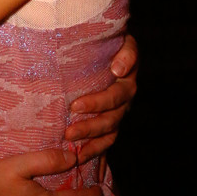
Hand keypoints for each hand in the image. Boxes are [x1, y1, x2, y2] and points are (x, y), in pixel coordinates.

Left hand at [64, 33, 137, 161]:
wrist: (108, 47)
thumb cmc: (109, 41)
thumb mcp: (122, 40)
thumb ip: (126, 52)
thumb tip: (119, 69)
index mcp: (128, 78)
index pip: (116, 95)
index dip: (98, 102)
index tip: (76, 106)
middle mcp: (125, 98)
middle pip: (111, 117)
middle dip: (90, 125)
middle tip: (69, 130)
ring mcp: (119, 111)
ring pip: (109, 131)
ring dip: (90, 138)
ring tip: (69, 140)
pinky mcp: (111, 121)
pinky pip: (106, 141)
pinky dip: (93, 150)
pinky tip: (79, 156)